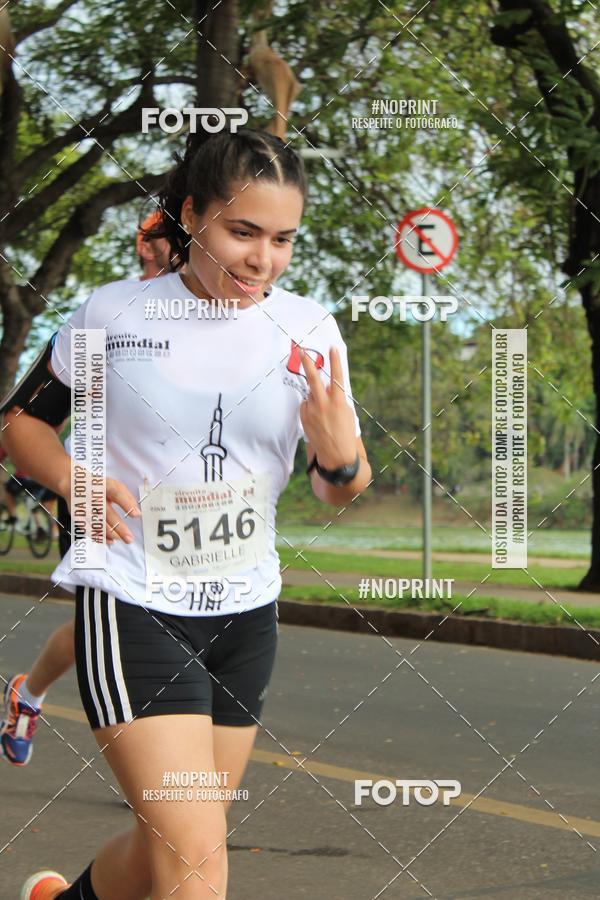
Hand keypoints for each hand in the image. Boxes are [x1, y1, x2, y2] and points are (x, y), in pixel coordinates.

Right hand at [65, 466, 140, 544]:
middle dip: (119, 528)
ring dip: (110, 534)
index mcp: (104, 485)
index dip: (127, 504)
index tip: (136, 515)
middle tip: (130, 538)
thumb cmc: (98, 486)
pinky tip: (110, 541)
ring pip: (96, 523)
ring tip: (122, 539)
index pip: (116, 493)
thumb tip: (138, 512)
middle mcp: (92, 496)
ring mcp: (83, 506)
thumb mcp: (114, 485)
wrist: (73, 483)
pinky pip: (88, 529)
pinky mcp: (77, 516)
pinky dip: (99, 537)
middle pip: (106, 513)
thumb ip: (127, 497)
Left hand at [299, 345, 356, 469]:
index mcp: (338, 402)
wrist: (336, 455)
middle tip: (301, 350)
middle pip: (313, 379)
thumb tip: (326, 386)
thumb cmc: (345, 432)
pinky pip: (306, 405)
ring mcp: (312, 411)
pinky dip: (311, 407)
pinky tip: (318, 419)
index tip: (333, 348)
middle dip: (307, 363)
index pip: (337, 377)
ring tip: (324, 414)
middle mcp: (323, 405)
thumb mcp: (346, 412)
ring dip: (316, 397)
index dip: (335, 362)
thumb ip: (336, 397)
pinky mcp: (304, 418)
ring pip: (311, 394)